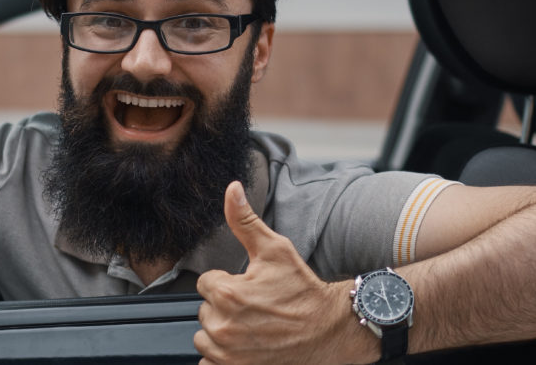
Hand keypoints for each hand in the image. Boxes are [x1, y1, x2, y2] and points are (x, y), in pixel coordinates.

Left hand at [194, 181, 374, 363]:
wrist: (330, 331)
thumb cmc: (303, 291)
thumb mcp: (275, 249)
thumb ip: (244, 220)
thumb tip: (231, 189)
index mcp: (226, 293)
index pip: (206, 283)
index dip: (228, 283)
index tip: (249, 288)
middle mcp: (222, 326)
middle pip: (205, 311)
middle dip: (224, 307)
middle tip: (254, 308)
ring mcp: (227, 353)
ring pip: (205, 337)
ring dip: (221, 332)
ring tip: (251, 327)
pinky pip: (209, 363)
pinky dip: (223, 357)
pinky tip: (245, 346)